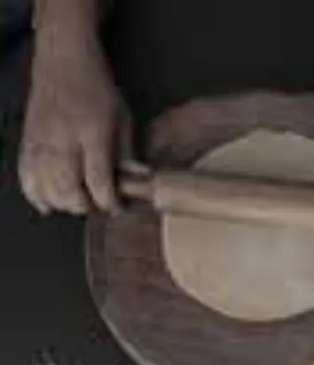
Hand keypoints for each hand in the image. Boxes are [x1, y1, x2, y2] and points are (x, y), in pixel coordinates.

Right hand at [19, 38, 131, 214]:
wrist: (62, 58)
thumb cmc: (96, 87)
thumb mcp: (122, 116)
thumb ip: (127, 152)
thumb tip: (136, 183)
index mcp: (92, 131)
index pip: (98, 180)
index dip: (109, 202)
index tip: (117, 207)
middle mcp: (63, 139)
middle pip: (69, 190)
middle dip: (86, 206)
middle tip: (97, 204)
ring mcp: (42, 142)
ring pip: (47, 189)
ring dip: (64, 205)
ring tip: (77, 201)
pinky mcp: (27, 142)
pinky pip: (26, 178)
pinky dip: (36, 196)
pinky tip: (48, 205)